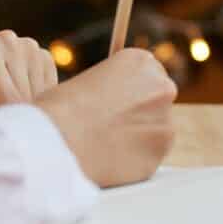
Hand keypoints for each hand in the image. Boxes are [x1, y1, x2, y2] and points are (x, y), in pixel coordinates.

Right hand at [35, 48, 176, 187]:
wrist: (57, 141)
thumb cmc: (59, 108)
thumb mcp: (86, 80)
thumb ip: (111, 87)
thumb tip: (117, 101)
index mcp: (141, 61)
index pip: (148, 74)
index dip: (130, 91)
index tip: (117, 103)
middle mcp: (161, 87)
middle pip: (158, 101)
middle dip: (141, 113)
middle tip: (114, 127)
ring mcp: (165, 122)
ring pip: (155, 132)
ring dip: (138, 139)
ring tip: (104, 146)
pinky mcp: (159, 154)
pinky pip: (148, 158)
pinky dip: (132, 161)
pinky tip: (108, 161)